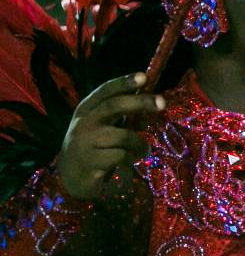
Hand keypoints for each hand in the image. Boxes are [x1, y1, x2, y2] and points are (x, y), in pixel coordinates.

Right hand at [57, 73, 162, 200]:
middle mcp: (83, 123)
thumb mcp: (104, 126)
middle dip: (140, 102)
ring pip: (124, 135)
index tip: (144, 77)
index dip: (124, 82)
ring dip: (139, 143)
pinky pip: (122, 155)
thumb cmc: (94, 147)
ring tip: (142, 150)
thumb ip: (122, 113)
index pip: (106, 91)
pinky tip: (128, 163)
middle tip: (162, 103)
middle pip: (113, 105)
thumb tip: (153, 101)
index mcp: (86, 110)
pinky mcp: (91, 161)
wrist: (71, 179)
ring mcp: (85, 142)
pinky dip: (131, 158)